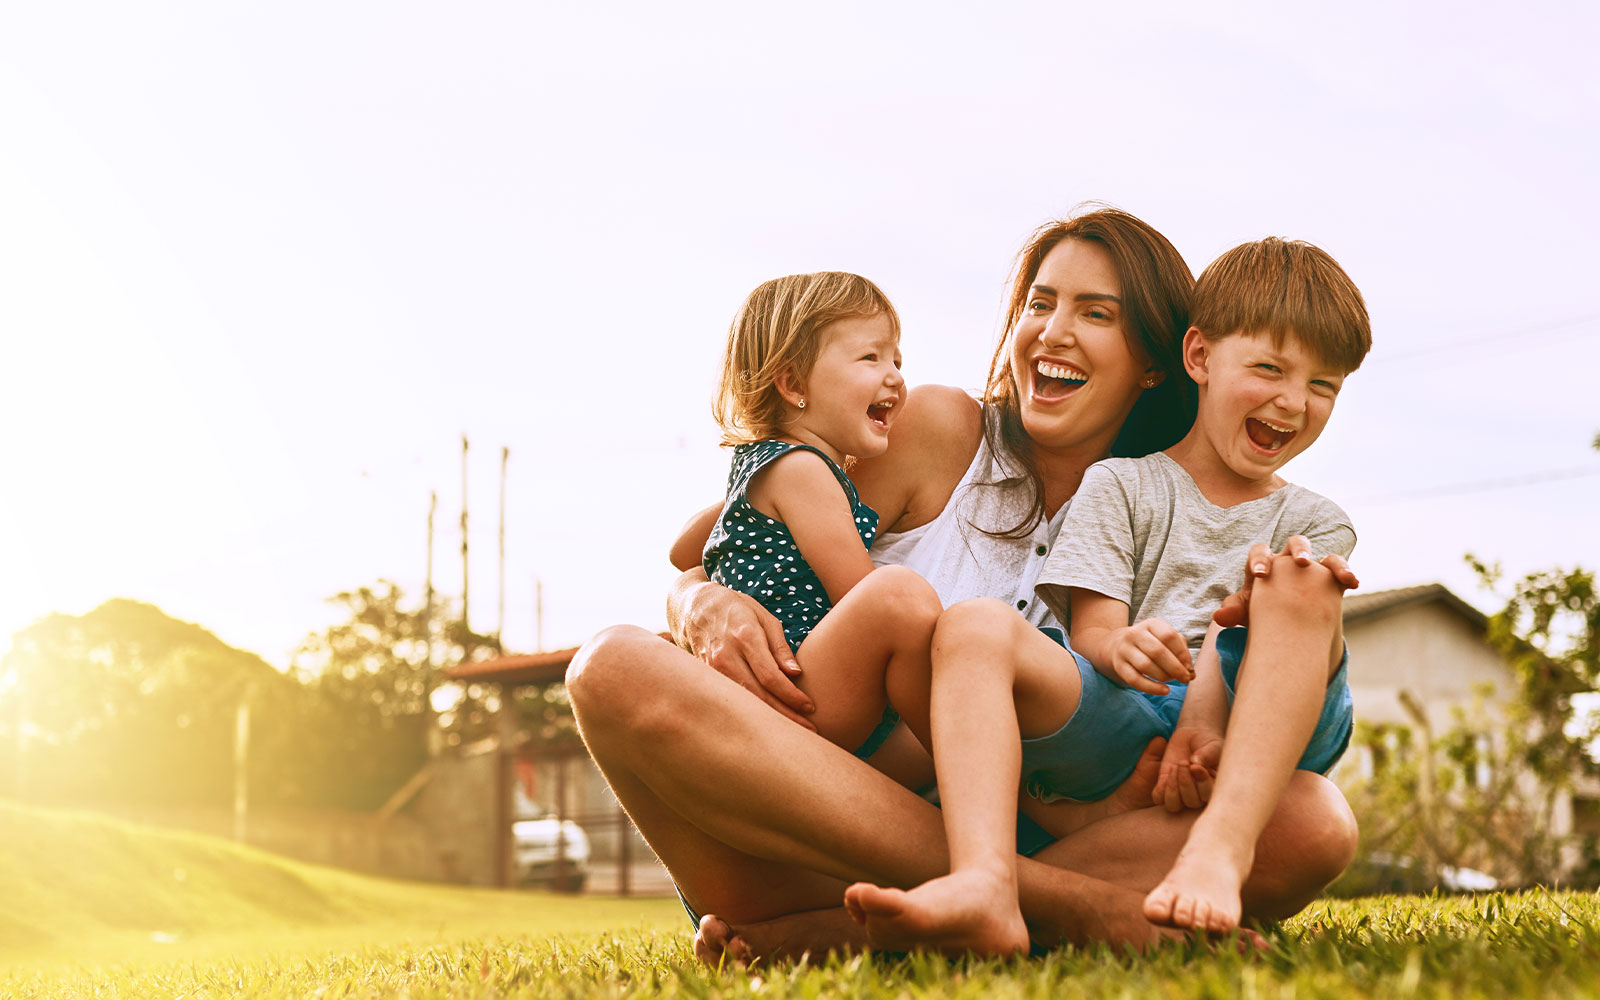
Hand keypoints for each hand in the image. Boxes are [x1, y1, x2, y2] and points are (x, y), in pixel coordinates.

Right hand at [677, 580, 815, 730]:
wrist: (695, 606)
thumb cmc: (737, 608)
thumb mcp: (764, 617)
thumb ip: (780, 647)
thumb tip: (796, 673)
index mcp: (745, 637)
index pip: (771, 676)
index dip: (791, 695)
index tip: (809, 706)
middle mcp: (726, 655)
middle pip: (758, 695)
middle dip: (785, 715)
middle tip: (808, 729)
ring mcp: (712, 669)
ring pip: (743, 702)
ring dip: (768, 718)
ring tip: (791, 730)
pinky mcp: (705, 677)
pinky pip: (731, 698)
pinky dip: (749, 712)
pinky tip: (765, 721)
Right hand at [1105, 619, 1192, 694]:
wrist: (1117, 645)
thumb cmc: (1150, 643)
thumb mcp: (1164, 638)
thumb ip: (1181, 651)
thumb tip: (1191, 672)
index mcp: (1150, 624)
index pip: (1168, 636)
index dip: (1182, 654)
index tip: (1189, 667)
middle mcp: (1134, 634)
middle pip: (1157, 651)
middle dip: (1175, 668)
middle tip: (1185, 679)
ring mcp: (1124, 650)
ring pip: (1146, 665)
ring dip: (1164, 677)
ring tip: (1172, 680)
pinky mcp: (1119, 666)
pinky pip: (1135, 680)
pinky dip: (1152, 688)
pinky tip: (1165, 690)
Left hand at [1151, 724, 1222, 812]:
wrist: (1194, 737)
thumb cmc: (1209, 744)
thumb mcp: (1213, 746)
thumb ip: (1207, 755)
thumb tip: (1195, 762)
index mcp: (1213, 789)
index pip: (1208, 797)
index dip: (1201, 785)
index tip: (1195, 767)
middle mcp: (1197, 794)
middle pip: (1191, 802)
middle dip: (1186, 783)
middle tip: (1184, 762)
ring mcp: (1180, 791)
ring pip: (1174, 805)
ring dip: (1172, 788)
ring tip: (1175, 767)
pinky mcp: (1165, 785)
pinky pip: (1159, 797)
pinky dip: (1160, 788)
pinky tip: (1169, 770)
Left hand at [1212, 537, 1359, 627]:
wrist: (1285, 621)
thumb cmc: (1262, 611)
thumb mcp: (1248, 612)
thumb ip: (1235, 611)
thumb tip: (1219, 616)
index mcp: (1265, 563)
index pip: (1260, 553)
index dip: (1260, 560)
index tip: (1260, 574)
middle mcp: (1289, 559)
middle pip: (1295, 544)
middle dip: (1299, 550)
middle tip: (1302, 562)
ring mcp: (1311, 567)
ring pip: (1323, 555)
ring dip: (1330, 560)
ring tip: (1336, 572)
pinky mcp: (1330, 576)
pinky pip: (1340, 569)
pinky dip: (1347, 573)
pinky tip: (1353, 583)